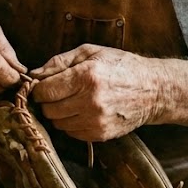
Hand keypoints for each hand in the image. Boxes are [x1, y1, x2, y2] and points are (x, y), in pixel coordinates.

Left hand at [30, 45, 156, 140]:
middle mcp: (90, 101)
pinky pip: (71, 133)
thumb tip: (34, 75)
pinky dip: (71, 123)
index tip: (44, 85)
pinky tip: (82, 111)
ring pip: (57, 123)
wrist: (153, 90)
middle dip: (49, 101)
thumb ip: (59, 62)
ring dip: (59, 113)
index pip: (44, 91)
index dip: (39, 88)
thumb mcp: (91, 52)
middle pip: (48, 109)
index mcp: (86, 77)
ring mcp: (96, 121)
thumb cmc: (121, 66)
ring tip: (73, 101)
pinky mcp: (100, 134)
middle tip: (58, 93)